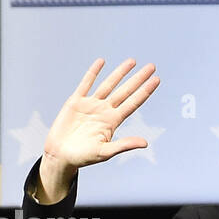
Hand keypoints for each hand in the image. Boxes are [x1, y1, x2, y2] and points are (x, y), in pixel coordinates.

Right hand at [38, 57, 159, 198]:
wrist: (61, 155)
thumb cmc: (84, 157)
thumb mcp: (106, 152)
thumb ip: (124, 145)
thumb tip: (145, 143)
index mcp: (113, 121)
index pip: (133, 103)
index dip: (145, 92)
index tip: (157, 80)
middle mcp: (105, 110)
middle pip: (125, 91)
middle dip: (138, 79)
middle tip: (152, 66)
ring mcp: (91, 104)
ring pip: (109, 84)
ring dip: (120, 72)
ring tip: (132, 61)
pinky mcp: (76, 102)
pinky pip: (86, 84)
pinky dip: (93, 73)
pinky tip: (101, 62)